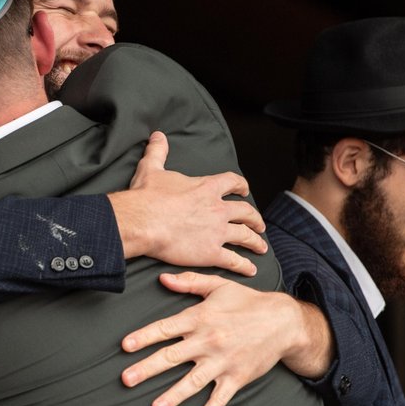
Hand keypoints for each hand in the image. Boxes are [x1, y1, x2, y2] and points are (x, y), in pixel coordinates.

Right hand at [108, 131, 266, 276]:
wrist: (143, 222)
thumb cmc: (147, 196)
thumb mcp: (152, 168)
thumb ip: (158, 152)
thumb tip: (157, 136)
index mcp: (206, 188)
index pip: (232, 182)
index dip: (241, 186)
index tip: (244, 190)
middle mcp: (217, 209)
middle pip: (245, 212)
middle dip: (254, 218)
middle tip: (259, 224)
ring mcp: (217, 232)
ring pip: (245, 236)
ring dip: (255, 241)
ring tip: (261, 246)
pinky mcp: (211, 253)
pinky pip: (234, 260)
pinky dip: (244, 265)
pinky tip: (250, 269)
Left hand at [120, 272, 333, 405]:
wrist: (283, 321)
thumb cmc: (248, 301)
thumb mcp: (218, 285)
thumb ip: (189, 282)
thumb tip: (162, 278)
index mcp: (200, 318)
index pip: (165, 328)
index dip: (144, 336)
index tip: (125, 346)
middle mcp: (208, 341)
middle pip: (171, 357)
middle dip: (147, 369)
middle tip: (126, 379)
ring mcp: (222, 362)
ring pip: (192, 382)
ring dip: (173, 396)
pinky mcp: (236, 377)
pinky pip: (219, 399)